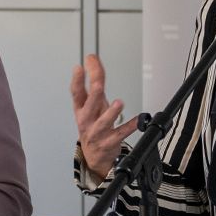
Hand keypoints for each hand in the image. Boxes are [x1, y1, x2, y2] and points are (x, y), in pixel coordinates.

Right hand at [71, 53, 133, 182]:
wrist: (95, 156)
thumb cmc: (94, 126)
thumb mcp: (92, 105)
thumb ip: (94, 81)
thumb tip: (92, 58)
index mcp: (81, 110)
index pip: (76, 93)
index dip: (76, 80)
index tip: (79, 67)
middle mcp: (87, 121)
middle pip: (89, 106)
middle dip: (93, 95)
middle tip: (98, 83)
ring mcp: (97, 133)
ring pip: (103, 123)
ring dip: (111, 113)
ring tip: (119, 103)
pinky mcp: (109, 142)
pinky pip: (121, 134)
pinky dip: (130, 126)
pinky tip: (138, 120)